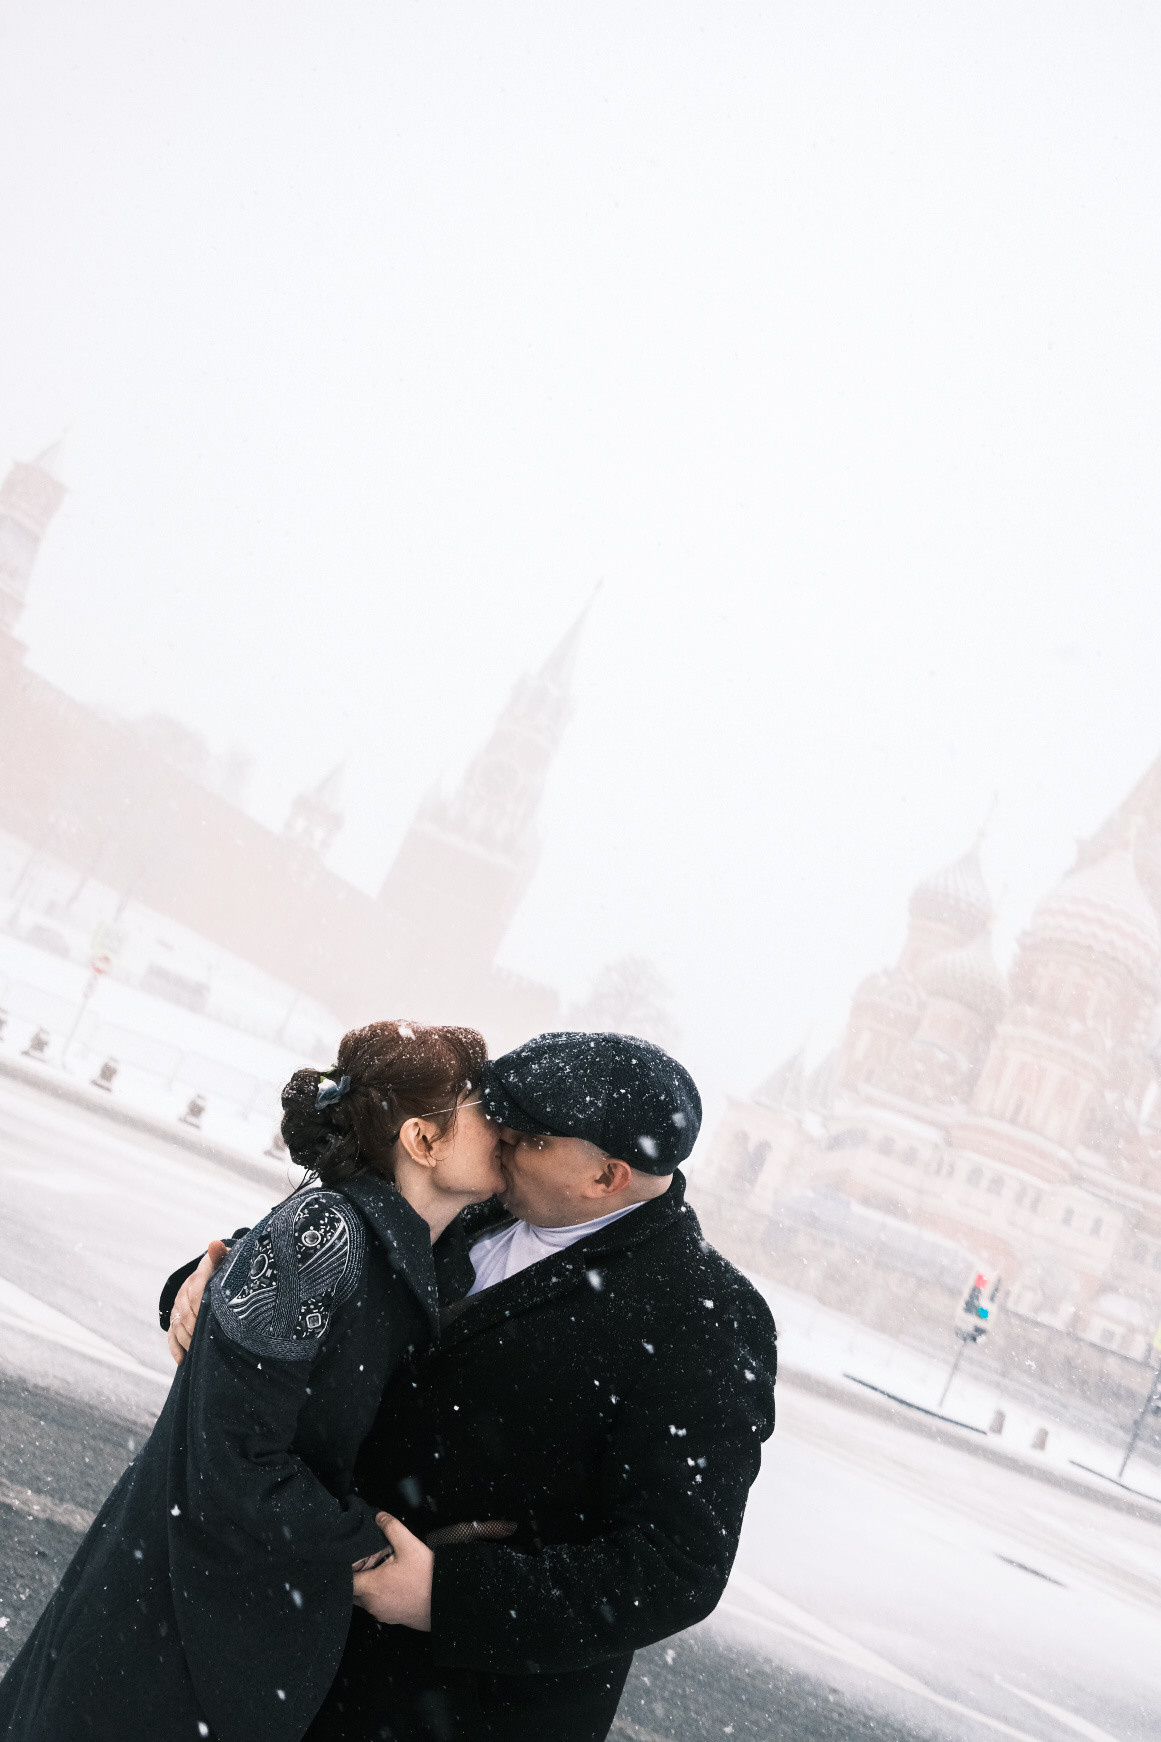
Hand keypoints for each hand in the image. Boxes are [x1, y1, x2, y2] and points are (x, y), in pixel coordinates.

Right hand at [167, 1240, 228, 1364]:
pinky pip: (171, 1336)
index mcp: (197, 1278)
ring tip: (199, 1351)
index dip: (202, 1307)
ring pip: (178, 1327)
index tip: (212, 1320)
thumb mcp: (224, 1260)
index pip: (195, 1291)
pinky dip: (175, 1348)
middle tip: (208, 1340)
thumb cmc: (222, 1271)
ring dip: (188, 1340)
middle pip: (185, 1314)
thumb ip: (220, 1254)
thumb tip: (215, 1244)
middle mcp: (184, 1293)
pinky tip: (182, 1360)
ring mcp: (178, 1308)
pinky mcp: (175, 1320)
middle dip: (195, 1328)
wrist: (211, 1274)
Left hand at [352, 1513, 433, 1630]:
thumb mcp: (409, 1545)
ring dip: (371, 1587)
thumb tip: (380, 1517)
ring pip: (366, 1599)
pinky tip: (397, 1584)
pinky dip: (382, 1596)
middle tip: (372, 1562)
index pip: (346, 1580)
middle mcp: (372, 1604)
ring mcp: (382, 1614)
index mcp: (371, 1587)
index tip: (356, 1559)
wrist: (446, 1601)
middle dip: (359, 1577)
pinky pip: (379, 1606)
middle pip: (354, 1591)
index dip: (348, 1568)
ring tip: (386, 1571)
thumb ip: (391, 1528)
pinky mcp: (393, 1618)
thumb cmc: (426, 1578)